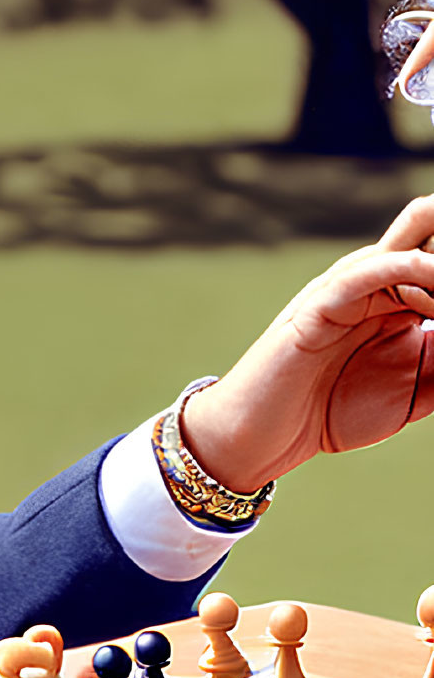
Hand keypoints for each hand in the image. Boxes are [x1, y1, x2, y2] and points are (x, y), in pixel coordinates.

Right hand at [180, 196, 433, 492]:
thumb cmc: (334, 409)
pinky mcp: (320, 303)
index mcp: (402, 292)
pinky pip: (370, 271)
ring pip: (416, 240)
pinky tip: (433, 287)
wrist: (262, 437)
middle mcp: (379, 277)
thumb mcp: (420, 387)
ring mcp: (349, 285)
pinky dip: (414, 272)